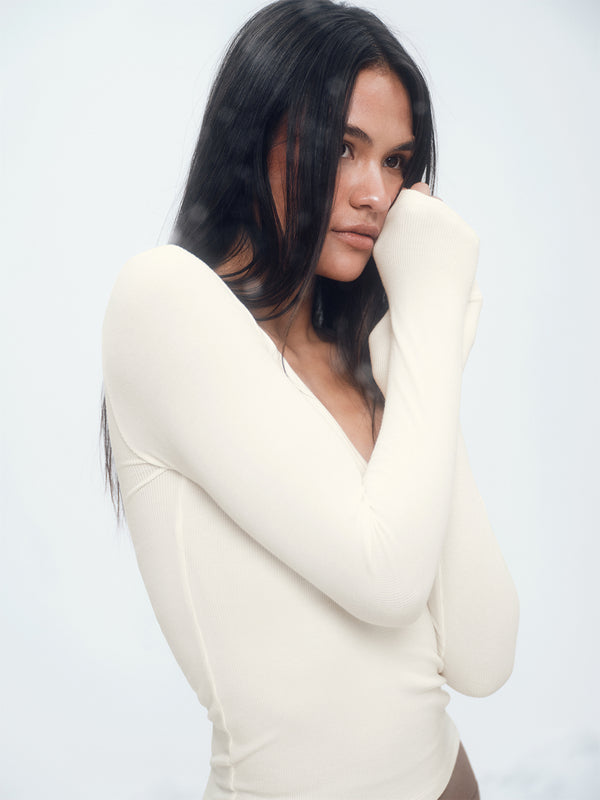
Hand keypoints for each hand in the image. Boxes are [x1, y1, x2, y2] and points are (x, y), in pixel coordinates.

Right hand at [373, 183, 479, 302]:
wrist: (425, 305)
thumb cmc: (398, 276)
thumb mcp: (384, 242)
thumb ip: (398, 213)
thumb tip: (420, 190)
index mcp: (409, 205)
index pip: (414, 192)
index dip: (409, 212)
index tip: (406, 232)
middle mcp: (435, 207)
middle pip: (433, 203)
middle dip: (426, 220)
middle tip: (417, 249)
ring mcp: (456, 222)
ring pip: (447, 219)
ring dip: (440, 233)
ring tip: (429, 259)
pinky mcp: (472, 237)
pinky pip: (460, 234)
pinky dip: (453, 246)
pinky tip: (442, 262)